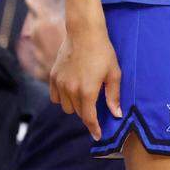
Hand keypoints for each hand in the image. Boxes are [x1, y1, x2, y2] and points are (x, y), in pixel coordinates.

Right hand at [49, 25, 122, 139]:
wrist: (84, 33)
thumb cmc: (103, 52)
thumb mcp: (114, 73)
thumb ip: (113, 95)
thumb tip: (116, 114)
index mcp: (87, 91)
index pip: (89, 118)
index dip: (94, 128)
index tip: (98, 135)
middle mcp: (70, 90)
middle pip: (78, 113)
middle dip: (87, 113)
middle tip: (96, 105)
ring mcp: (59, 84)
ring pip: (65, 107)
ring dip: (75, 106)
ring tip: (85, 95)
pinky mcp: (52, 77)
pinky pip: (55, 97)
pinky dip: (63, 98)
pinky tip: (72, 90)